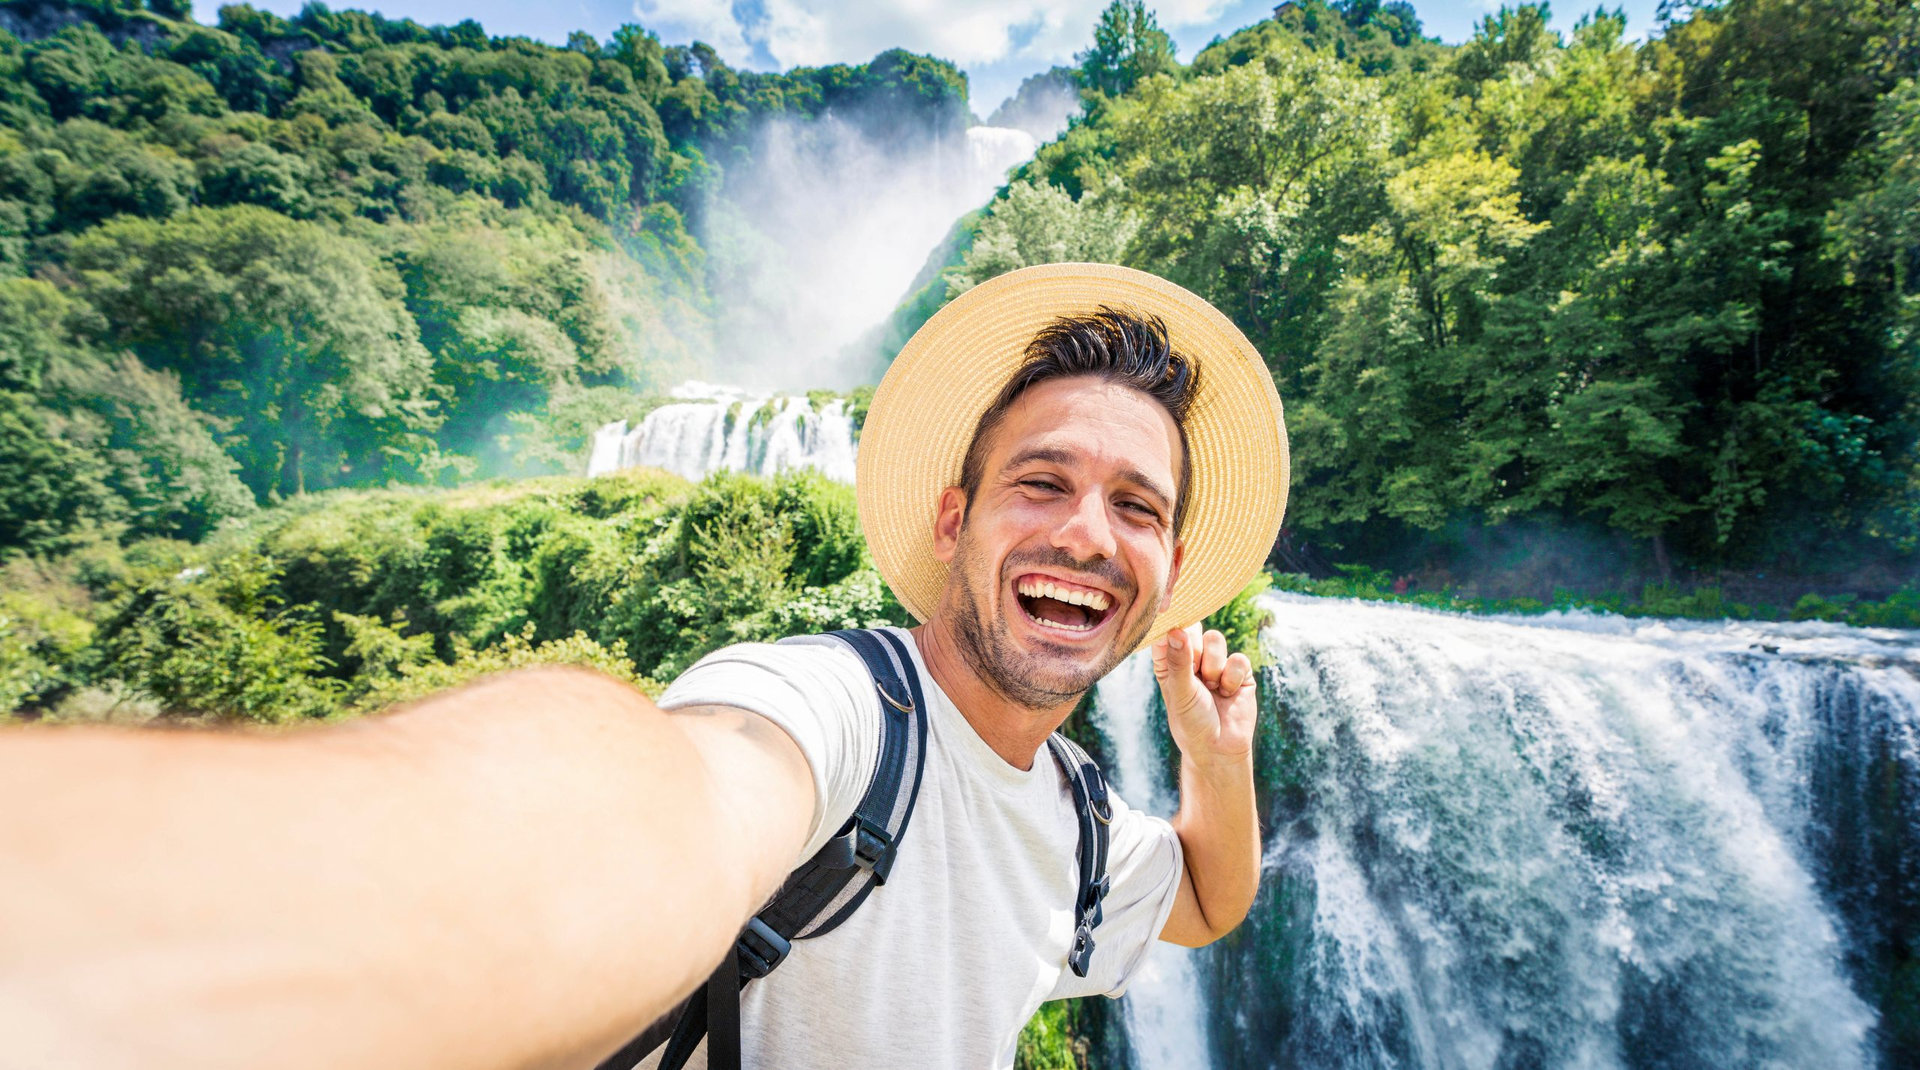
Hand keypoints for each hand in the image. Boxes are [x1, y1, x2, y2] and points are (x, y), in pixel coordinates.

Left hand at [1151, 624, 1257, 766]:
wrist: (1219, 749)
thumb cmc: (1191, 723)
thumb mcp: (1180, 692)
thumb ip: (1179, 661)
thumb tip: (1175, 630)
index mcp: (1169, 661)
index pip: (1166, 631)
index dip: (1170, 626)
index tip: (1173, 629)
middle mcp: (1191, 658)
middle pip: (1193, 629)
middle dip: (1195, 649)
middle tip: (1195, 672)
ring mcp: (1216, 663)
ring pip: (1215, 639)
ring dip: (1213, 666)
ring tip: (1212, 688)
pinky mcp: (1239, 671)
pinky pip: (1238, 658)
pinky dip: (1232, 677)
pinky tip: (1227, 694)